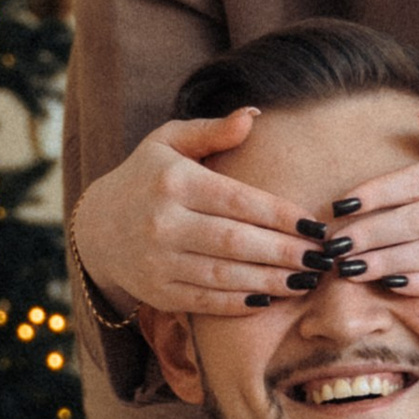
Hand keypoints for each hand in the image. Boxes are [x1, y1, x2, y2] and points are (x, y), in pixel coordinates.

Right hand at [71, 111, 318, 315]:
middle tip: (322, 258)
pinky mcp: (157, 291)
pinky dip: (240, 303)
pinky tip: (271, 297)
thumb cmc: (146, 178)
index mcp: (173, 182)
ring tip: (307, 280)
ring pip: (225, 275)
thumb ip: (211, 131)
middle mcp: (163, 222)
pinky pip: (206, 301)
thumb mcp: (168, 142)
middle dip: (285, 252)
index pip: (239, 201)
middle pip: (236, 242)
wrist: (95, 227)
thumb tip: (253, 115)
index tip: (316, 226)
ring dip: (271, 280)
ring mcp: (158, 261)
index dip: (281, 216)